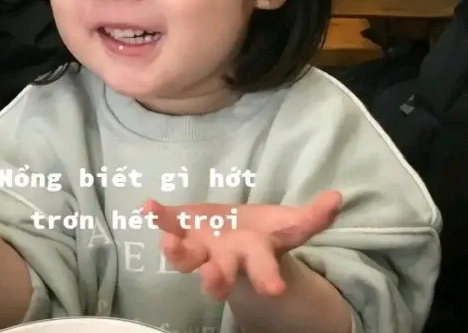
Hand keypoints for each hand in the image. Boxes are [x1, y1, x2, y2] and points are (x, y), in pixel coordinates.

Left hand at [144, 191, 340, 300]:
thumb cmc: (264, 234)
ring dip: (178, 252)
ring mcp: (199, 246)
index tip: (275, 289)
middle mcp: (225, 259)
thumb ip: (312, 217)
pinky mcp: (182, 227)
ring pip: (188, 258)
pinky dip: (160, 216)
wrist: (234, 236)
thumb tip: (337, 197)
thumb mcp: (290, 225)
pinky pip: (169, 223)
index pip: (264, 271)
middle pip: (220, 274)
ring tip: (168, 243)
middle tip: (213, 282)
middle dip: (216, 279)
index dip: (268, 279)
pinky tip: (149, 206)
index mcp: (254, 257)